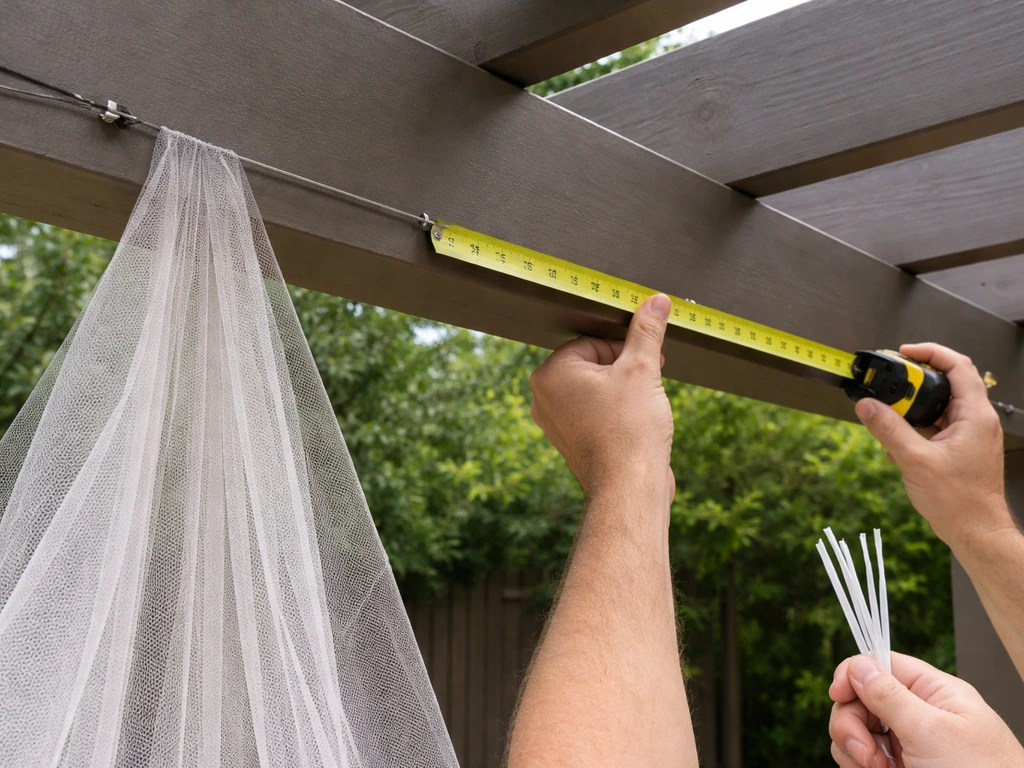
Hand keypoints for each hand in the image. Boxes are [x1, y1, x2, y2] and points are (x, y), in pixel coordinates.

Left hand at [529, 294, 673, 501]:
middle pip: (593, 364)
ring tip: (643, 406)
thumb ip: (646, 330)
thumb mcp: (642, 368)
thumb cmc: (630, 430)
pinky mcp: (571, 442)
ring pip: (596, 389)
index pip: (592, 342)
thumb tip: (656, 300)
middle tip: (649, 382)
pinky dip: (616, 412)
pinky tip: (635, 424)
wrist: (630, 488)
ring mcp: (555, 423)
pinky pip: (594, 413)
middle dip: (625, 369)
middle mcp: (544, 398)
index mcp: (550, 374)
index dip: (625, 349)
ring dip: (623, 390)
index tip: (648, 361)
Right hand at [828, 653, 1023, 767]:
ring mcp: (906, 743)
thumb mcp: (932, 731)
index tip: (838, 694)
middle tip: (865, 753)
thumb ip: (890, 696)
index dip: (853, 675)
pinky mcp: (897, 767)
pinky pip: (861, 757)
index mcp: (933, 691)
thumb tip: (857, 665)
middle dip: (852, 724)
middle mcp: (917, 713)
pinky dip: (860, 765)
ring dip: (855, 749)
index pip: (880, 664)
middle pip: (860, 699)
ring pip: (856, 730)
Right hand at [853, 343, 1010, 545]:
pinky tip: (897, 442)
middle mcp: (977, 421)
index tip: (904, 352)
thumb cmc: (960, 502)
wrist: (975, 531)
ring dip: (912, 407)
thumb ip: (888, 429)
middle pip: (946, 383)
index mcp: (975, 416)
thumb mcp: (915, 461)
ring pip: (939, 406)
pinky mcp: (962, 448)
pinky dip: (916, 427)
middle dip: (914, 382)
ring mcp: (970, 435)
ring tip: (889, 414)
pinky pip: (937, 425)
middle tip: (889, 384)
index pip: (958, 366)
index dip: (930, 352)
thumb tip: (867, 406)